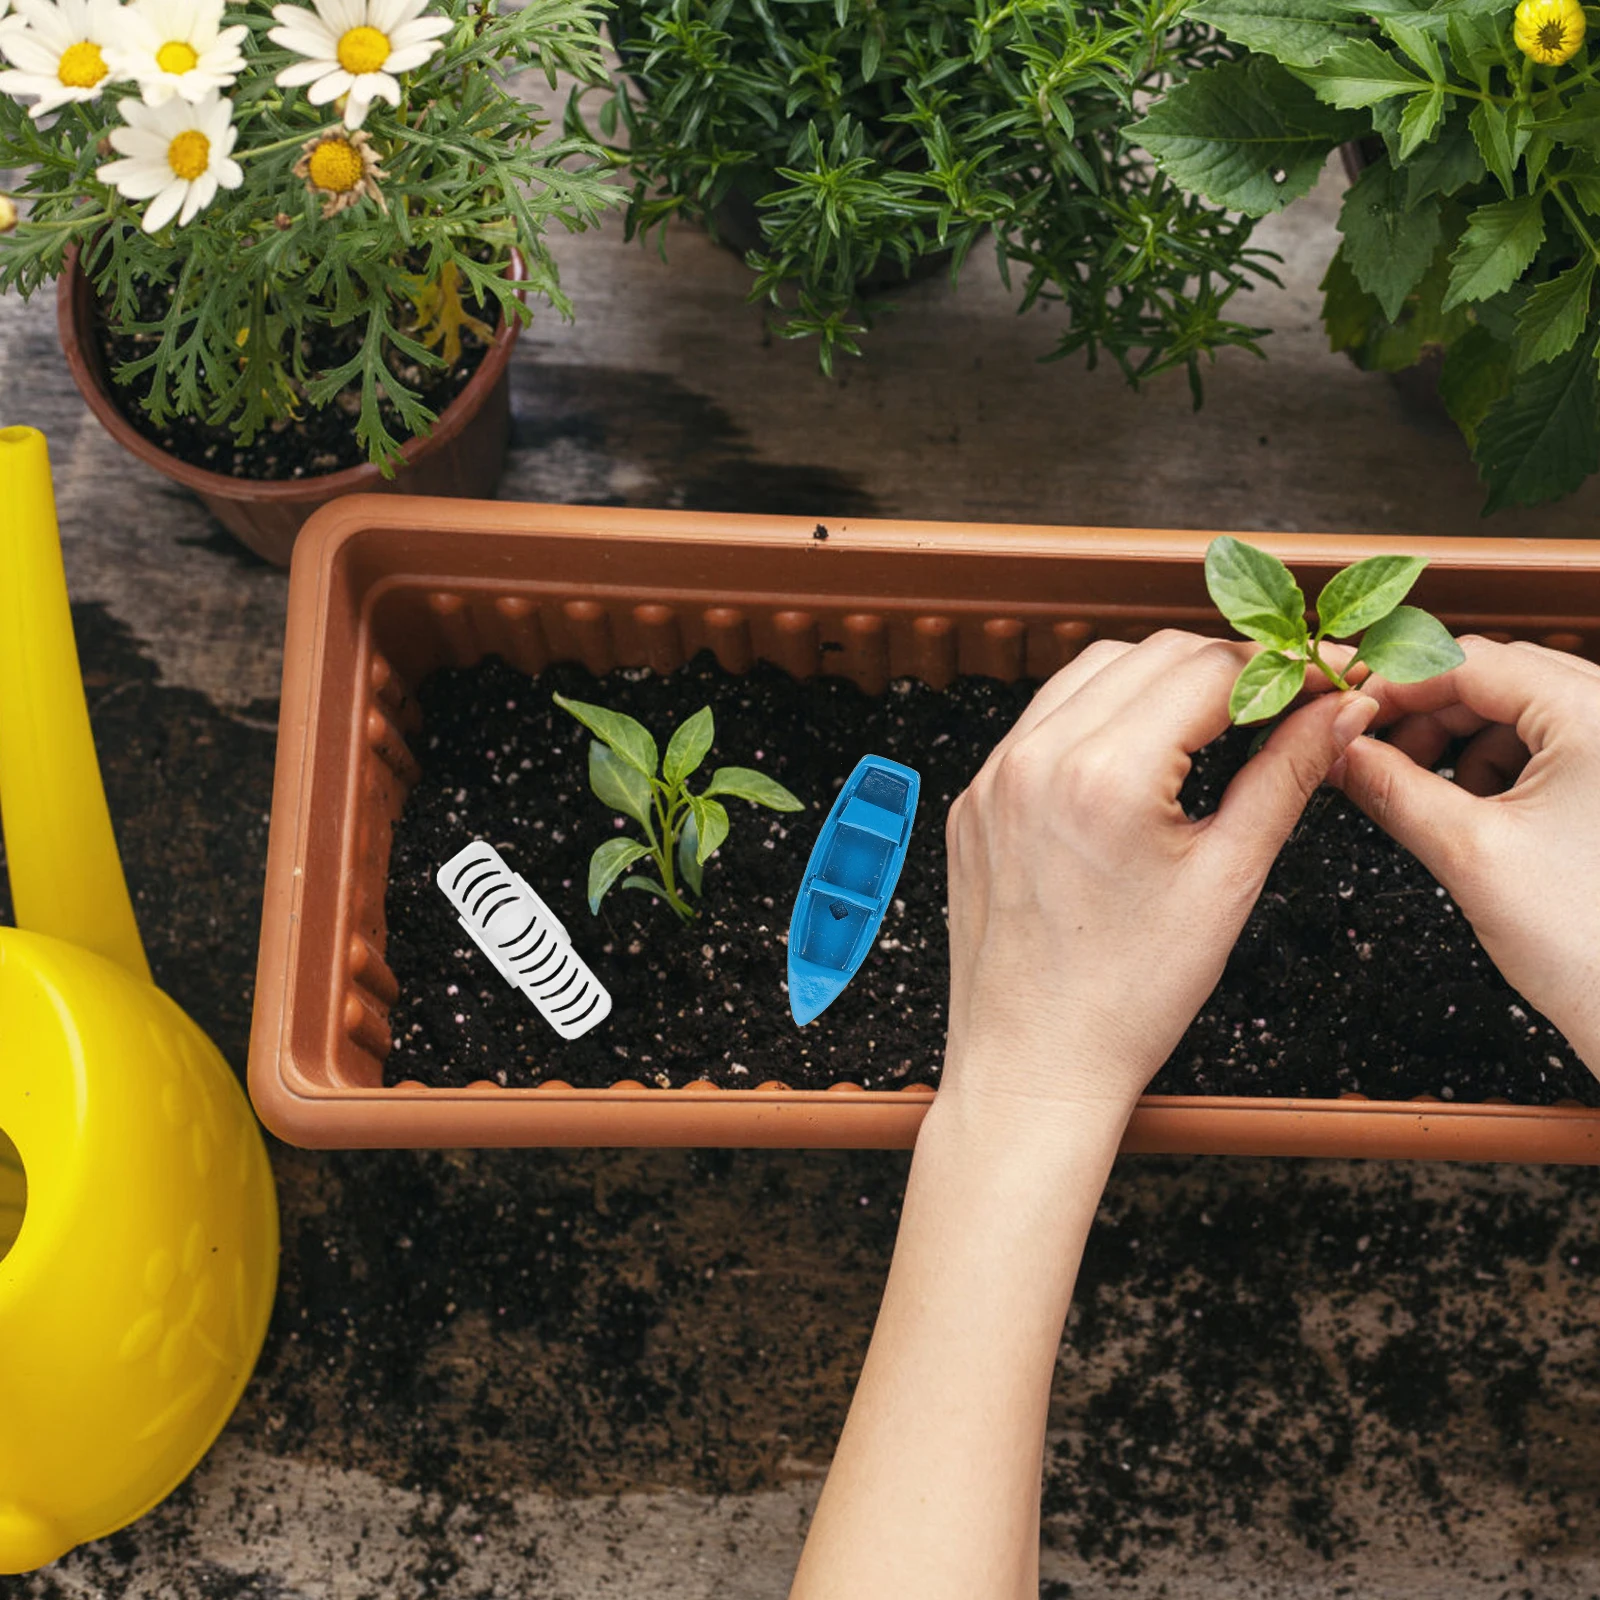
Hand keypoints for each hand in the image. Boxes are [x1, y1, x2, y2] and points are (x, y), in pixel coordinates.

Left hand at [940, 629, 1378, 1129]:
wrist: (1032, 1066)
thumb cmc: (1126, 999)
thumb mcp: (1228, 882)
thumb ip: (1288, 776)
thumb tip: (1339, 711)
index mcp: (1103, 777)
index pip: (1211, 670)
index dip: (1284, 667)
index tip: (1325, 677)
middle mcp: (1035, 760)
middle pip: (1153, 654)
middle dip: (1227, 667)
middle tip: (1284, 700)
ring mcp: (994, 776)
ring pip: (1093, 672)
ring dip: (1159, 680)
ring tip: (1216, 724)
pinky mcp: (975, 798)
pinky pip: (1044, 720)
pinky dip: (1100, 715)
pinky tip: (1141, 754)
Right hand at [1331, 636, 1599, 1071]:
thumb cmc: (1589, 942)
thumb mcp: (1467, 853)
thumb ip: (1390, 788)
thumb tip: (1335, 752)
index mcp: (1595, 715)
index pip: (1469, 661)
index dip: (1393, 683)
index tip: (1343, 714)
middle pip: (1496, 676)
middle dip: (1424, 711)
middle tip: (1367, 750)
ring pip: (1521, 709)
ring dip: (1459, 738)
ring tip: (1418, 787)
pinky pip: (1551, 743)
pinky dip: (1497, 763)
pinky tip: (1468, 805)